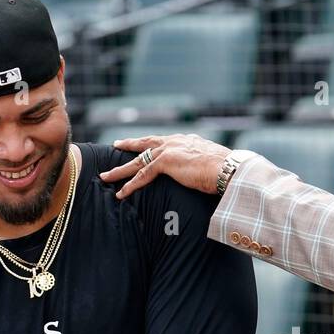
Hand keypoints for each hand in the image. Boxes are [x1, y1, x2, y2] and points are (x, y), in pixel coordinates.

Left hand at [99, 133, 232, 198]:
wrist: (228, 168)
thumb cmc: (227, 170)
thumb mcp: (214, 164)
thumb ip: (205, 165)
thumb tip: (210, 175)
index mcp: (187, 141)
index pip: (165, 141)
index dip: (153, 144)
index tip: (145, 144)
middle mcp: (175, 142)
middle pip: (146, 143)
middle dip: (130, 144)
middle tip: (117, 144)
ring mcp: (168, 150)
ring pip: (138, 161)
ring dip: (120, 170)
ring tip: (105, 176)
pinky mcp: (165, 162)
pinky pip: (142, 175)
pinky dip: (130, 185)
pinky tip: (121, 193)